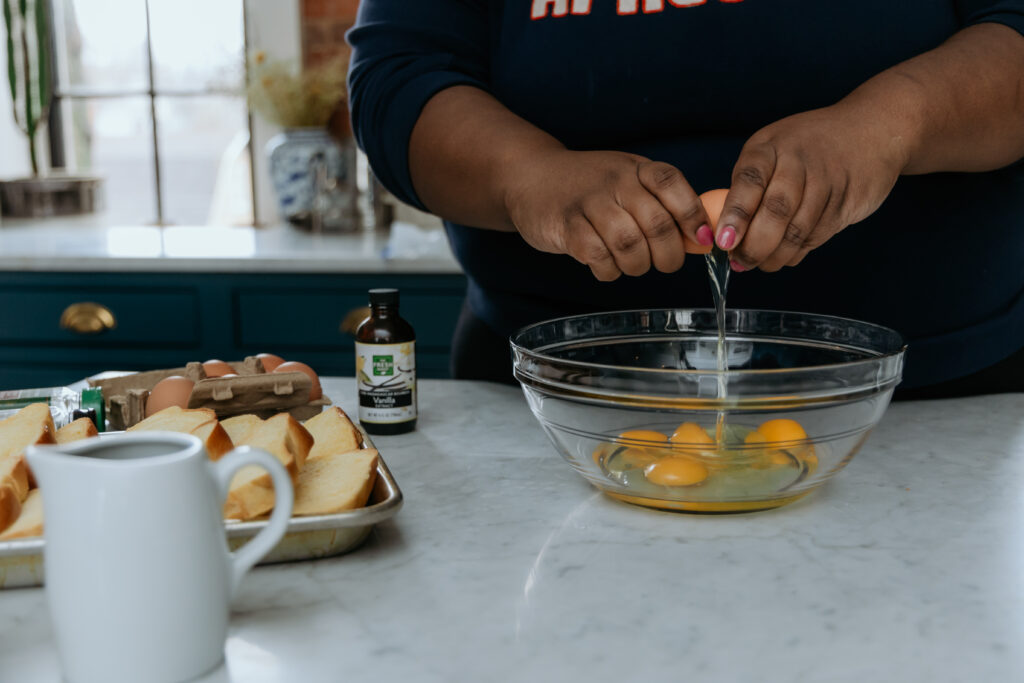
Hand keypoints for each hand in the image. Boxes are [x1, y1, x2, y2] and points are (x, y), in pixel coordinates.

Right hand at [503, 149, 711, 280]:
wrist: (531, 176)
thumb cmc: (589, 185)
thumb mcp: (628, 181)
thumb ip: (661, 204)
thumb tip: (703, 239)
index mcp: (637, 169)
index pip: (674, 187)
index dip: (694, 217)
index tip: (703, 241)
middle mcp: (616, 182)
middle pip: (657, 225)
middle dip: (668, 255)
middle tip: (664, 263)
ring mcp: (589, 203)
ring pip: (630, 246)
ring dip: (638, 266)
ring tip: (632, 264)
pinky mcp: (566, 226)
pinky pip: (599, 258)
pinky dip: (609, 271)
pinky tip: (606, 266)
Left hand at [716, 105, 907, 271]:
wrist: (872, 128)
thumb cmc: (806, 147)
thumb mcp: (772, 151)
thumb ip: (750, 187)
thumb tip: (725, 235)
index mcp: (770, 146)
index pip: (749, 180)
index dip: (736, 214)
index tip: (724, 241)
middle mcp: (798, 160)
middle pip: (776, 210)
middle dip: (755, 245)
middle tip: (741, 262)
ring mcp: (826, 180)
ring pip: (798, 230)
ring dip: (776, 255)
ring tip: (761, 264)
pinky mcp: (847, 200)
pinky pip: (817, 235)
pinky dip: (797, 252)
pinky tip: (786, 255)